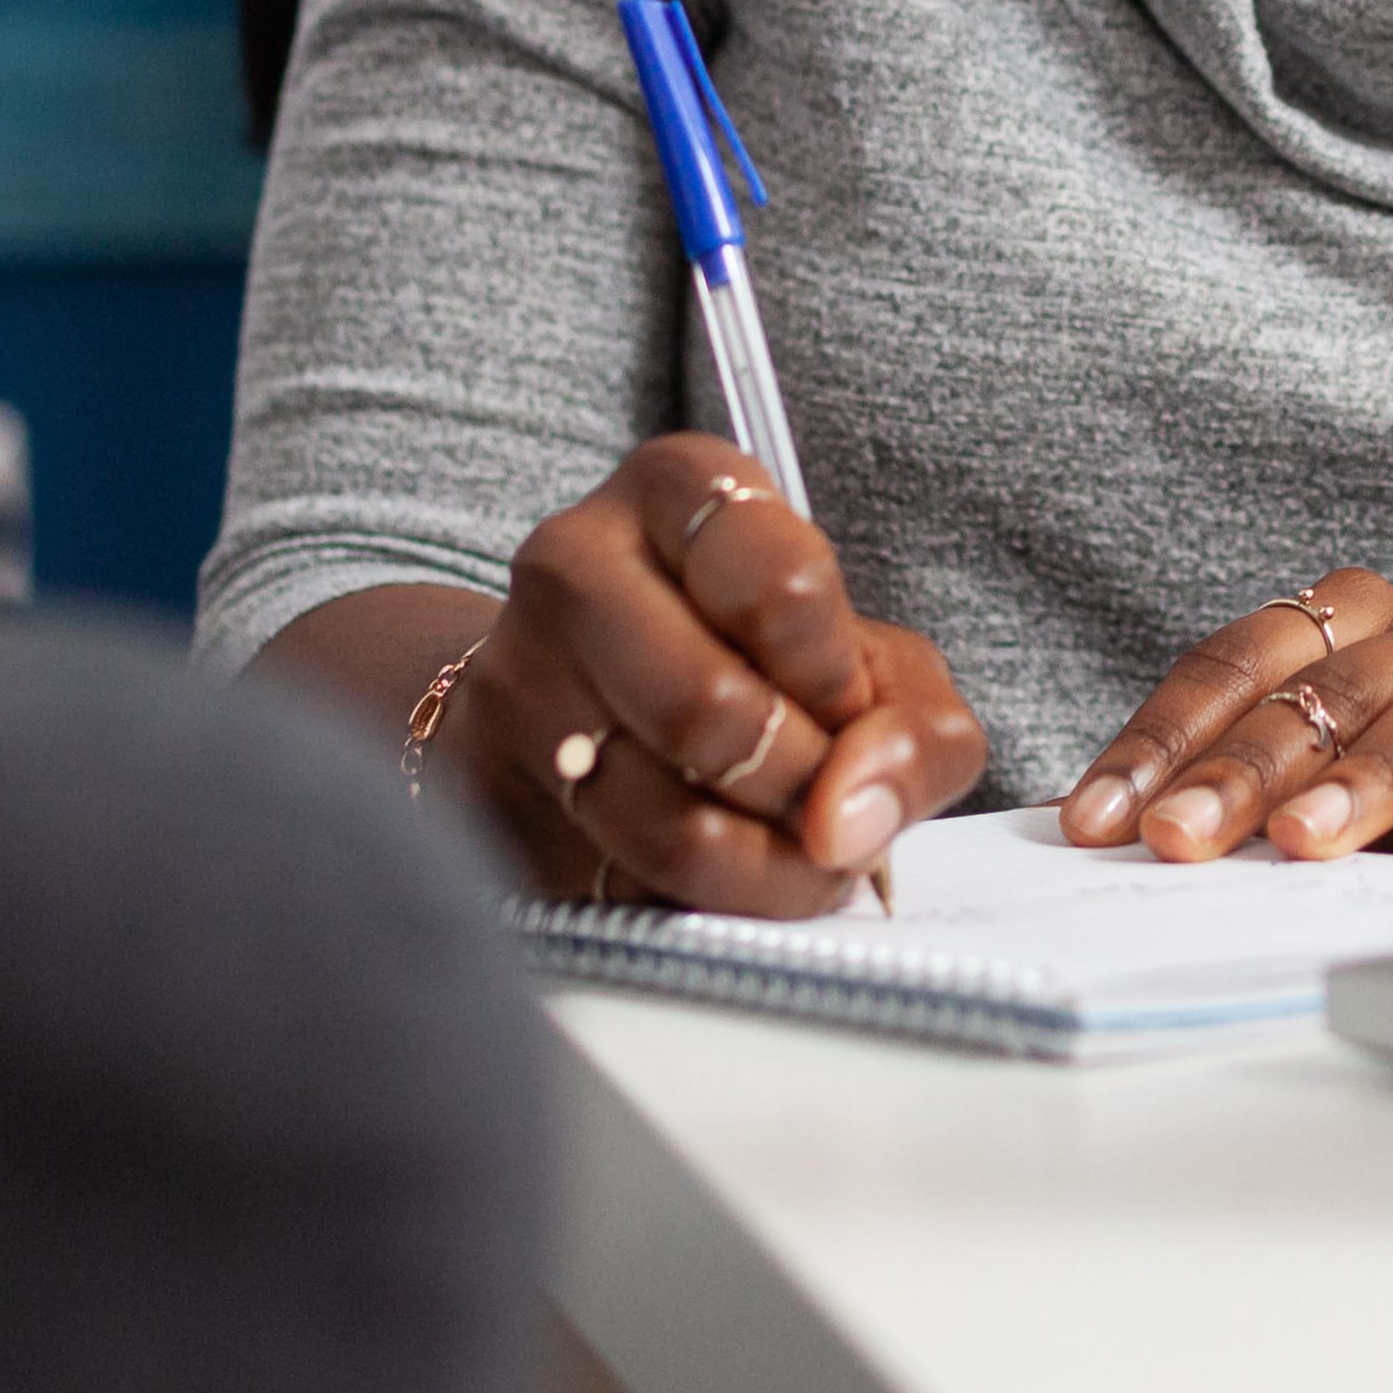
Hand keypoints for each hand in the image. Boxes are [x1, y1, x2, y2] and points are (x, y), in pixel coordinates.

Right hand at [452, 434, 985, 913]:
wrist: (592, 698)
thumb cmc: (755, 664)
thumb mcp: (871, 665)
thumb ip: (912, 728)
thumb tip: (849, 819)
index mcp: (681, 488)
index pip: (781, 588)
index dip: (836, 682)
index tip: (844, 712)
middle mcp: (575, 560)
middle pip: (710, 711)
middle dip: (800, 788)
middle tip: (827, 811)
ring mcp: (514, 673)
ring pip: (660, 817)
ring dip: (762, 869)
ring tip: (793, 858)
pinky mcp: (479, 784)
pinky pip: (611, 881)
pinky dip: (695, 904)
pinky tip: (719, 876)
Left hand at [1056, 568, 1392, 866]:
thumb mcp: (1342, 804)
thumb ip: (1248, 808)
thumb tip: (1103, 843)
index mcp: (1366, 626)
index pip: (1247, 658)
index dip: (1164, 736)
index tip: (1098, 819)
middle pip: (1337, 681)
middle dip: (1246, 764)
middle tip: (1181, 838)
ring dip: (1374, 774)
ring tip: (1310, 843)